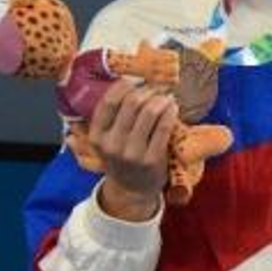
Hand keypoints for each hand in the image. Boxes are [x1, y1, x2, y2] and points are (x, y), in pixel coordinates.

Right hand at [90, 79, 176, 220]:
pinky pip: (164, 127)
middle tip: (157, 88)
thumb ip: (108, 117)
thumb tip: (123, 81)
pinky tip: (173, 107)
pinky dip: (170, 112)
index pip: (109, 101)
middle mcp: (112, 143)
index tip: (136, 81)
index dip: (125, 85)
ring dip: (162, 99)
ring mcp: (132, 152)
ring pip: (150, 112)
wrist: (131, 189)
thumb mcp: (105, 140)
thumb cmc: (120, 157)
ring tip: (167, 97)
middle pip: (132, 103)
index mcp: (97, 135)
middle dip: (148, 90)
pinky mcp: (152, 159)